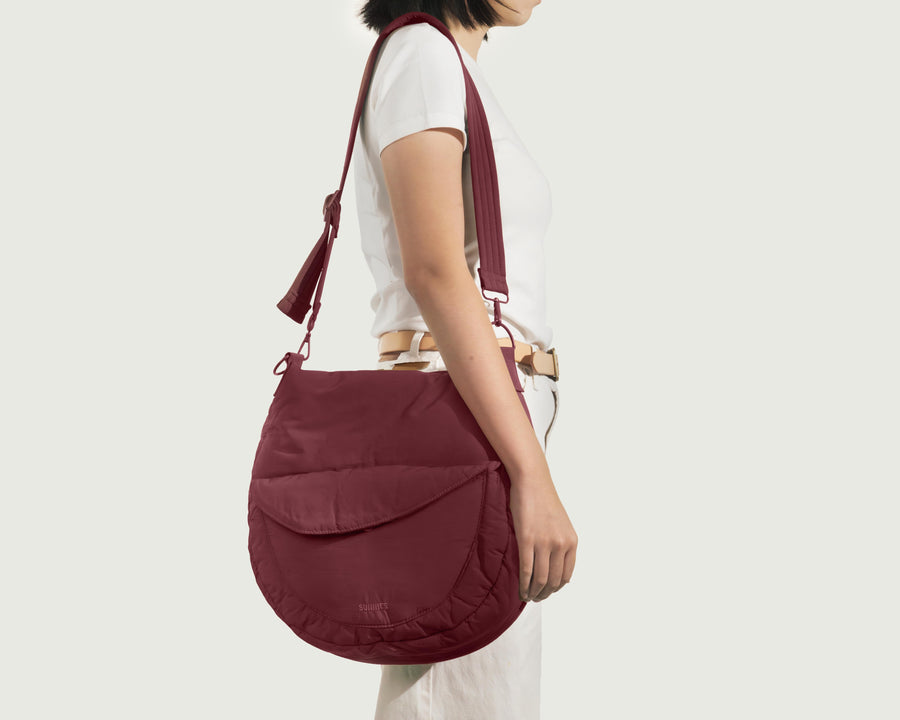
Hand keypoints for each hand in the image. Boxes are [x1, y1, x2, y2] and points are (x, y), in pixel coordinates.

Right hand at [508, 471, 577, 601]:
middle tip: (536, 598)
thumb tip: (554, 565)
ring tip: (527, 597)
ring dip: (534, 593)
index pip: (566, 576)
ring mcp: (544, 542)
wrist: (532, 481)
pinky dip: (524, 584)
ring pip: (540, 579)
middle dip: (545, 594)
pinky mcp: (527, 539)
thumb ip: (561, 544)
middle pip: (554, 580)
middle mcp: (561, 544)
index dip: (556, 588)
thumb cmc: (543, 500)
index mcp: (571, 541)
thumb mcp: (561, 524)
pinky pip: (526, 570)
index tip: (547, 591)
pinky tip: (521, 590)